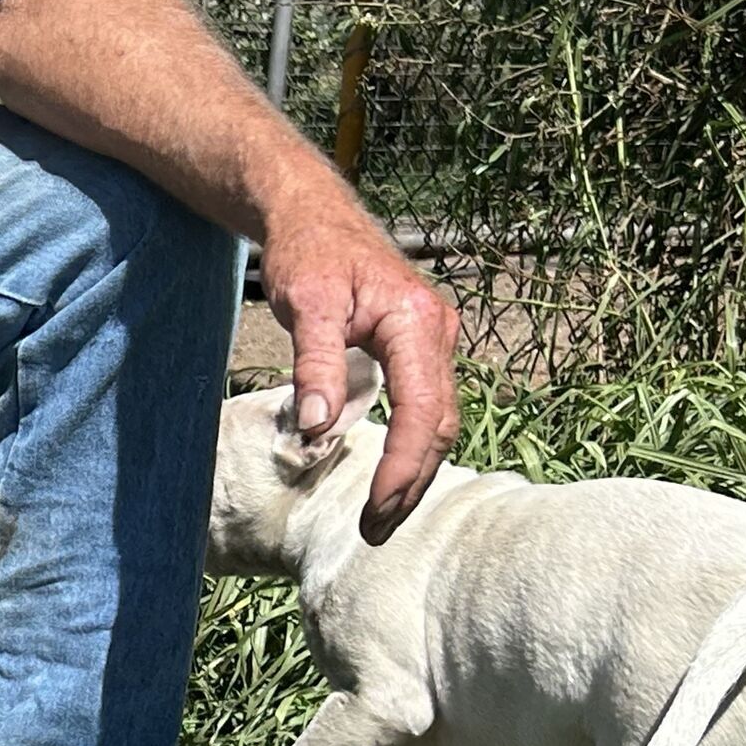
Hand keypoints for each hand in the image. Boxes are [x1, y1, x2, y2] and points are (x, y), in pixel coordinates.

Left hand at [261, 193, 462, 542]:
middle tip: (376, 532)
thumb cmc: (309, 251)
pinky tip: (391, 476)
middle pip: (439, 424)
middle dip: (411, 482)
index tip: (376, 510)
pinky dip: (411, 446)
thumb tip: (319, 428)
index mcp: (417, 323)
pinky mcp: (419, 346)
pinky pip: (426, 405)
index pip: (422, 411)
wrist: (312, 213)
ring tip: (381, 518)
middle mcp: (438, 332)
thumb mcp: (305, 304)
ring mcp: (433, 340)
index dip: (402, 467)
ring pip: (437, 418)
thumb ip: (314, 363)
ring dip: (413, 470)